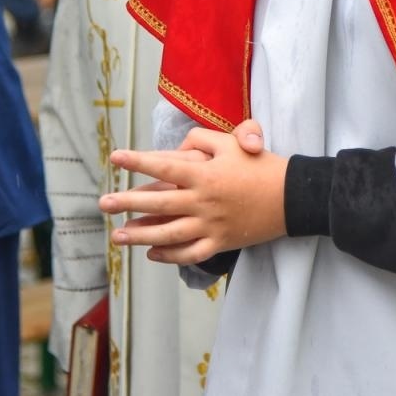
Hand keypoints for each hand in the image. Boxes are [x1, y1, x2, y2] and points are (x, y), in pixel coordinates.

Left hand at [100, 126, 286, 263]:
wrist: (292, 196)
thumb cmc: (262, 165)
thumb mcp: (233, 142)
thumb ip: (202, 140)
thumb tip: (178, 146)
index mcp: (205, 174)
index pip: (164, 167)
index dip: (138, 162)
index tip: (115, 158)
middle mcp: (204, 202)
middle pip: (158, 204)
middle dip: (127, 204)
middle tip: (103, 204)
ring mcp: (211, 226)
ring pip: (168, 235)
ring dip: (140, 236)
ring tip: (117, 236)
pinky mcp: (221, 243)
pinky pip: (190, 254)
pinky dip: (169, 256)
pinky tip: (151, 253)